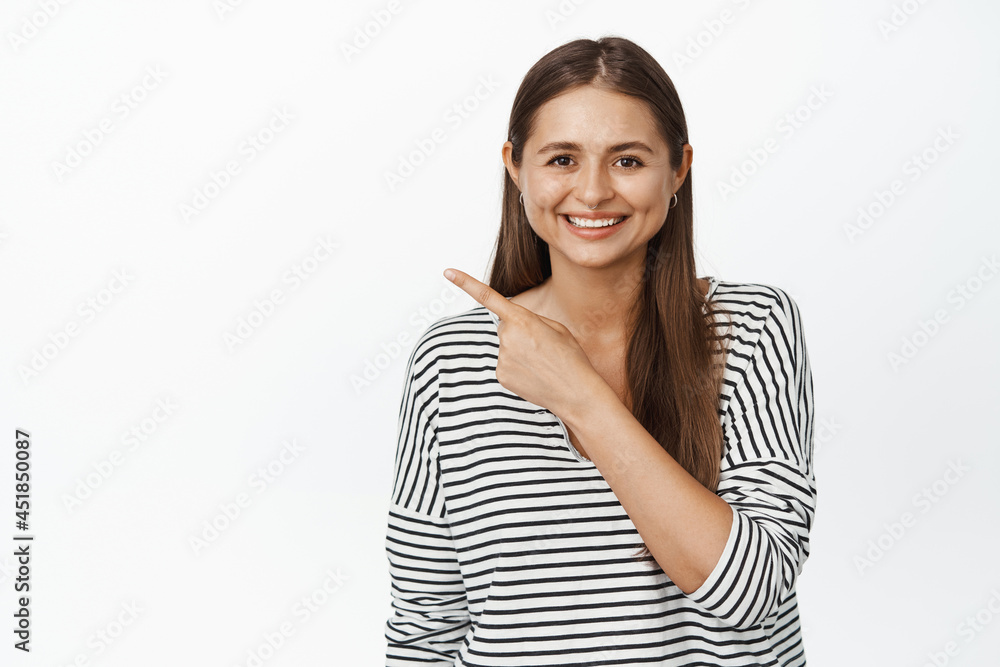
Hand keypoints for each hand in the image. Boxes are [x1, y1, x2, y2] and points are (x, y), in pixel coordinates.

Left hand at [443, 268, 602, 419]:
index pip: (488, 297)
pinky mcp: (501, 375)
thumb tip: (514, 325)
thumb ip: (531, 320)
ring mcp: (502, 358)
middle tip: (542, 346)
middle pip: (506, 327)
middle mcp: (507, 337)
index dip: (466, 283)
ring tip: (542, 362)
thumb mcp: (557, 328)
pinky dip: (518, 367)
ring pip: (507, 347)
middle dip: (520, 331)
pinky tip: (534, 374)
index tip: (448, 273)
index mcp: (522, 320)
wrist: (575, 393)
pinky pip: (506, 363)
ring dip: (520, 351)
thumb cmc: (571, 358)